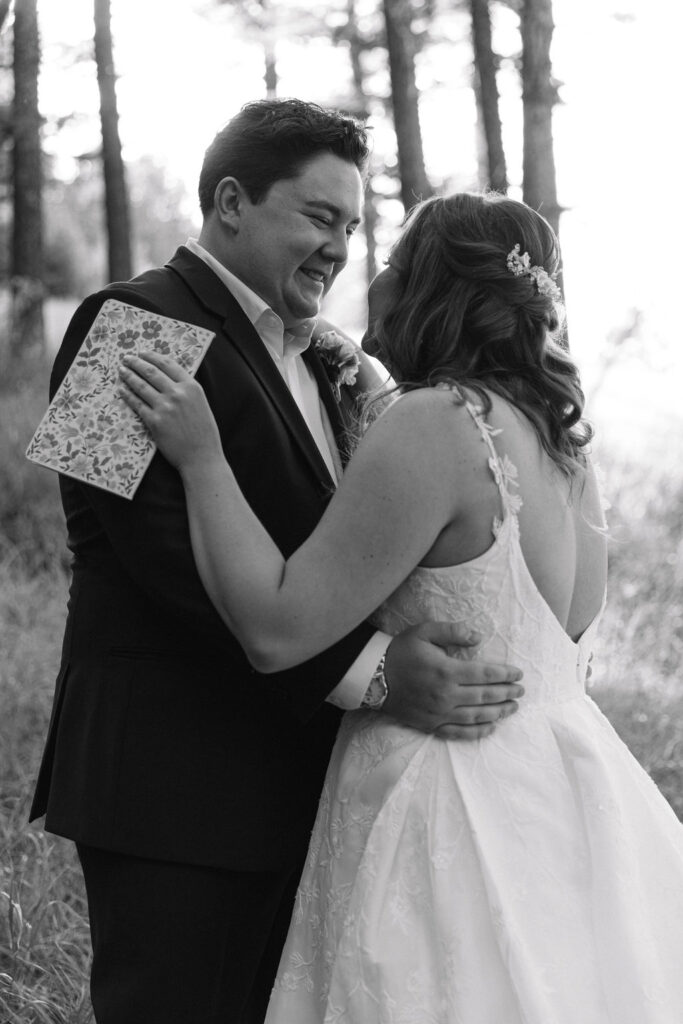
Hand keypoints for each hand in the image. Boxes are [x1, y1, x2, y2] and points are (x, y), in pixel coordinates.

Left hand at [119, 352, 222, 471]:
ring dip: (129, 376)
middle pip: (151, 372)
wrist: (202, 458)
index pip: (168, 364)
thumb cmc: (204, 434)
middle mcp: (178, 393)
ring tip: (121, 371)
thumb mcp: (201, 404)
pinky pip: (137, 404)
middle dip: (136, 363)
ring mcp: (165, 407)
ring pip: (141, 386)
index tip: (142, 353)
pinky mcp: (154, 421)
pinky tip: (122, 390)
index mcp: (192, 387)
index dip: (152, 356)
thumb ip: (187, 391)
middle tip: (126, 358)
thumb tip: (168, 380)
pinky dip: (127, 395)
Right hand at [382, 621, 523, 739]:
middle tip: (521, 691)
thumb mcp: (424, 632)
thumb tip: (478, 637)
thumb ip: (453, 631)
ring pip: (476, 716)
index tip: (518, 673)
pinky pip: (459, 732)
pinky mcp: (431, 725)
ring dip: (498, 712)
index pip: (484, 674)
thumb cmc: (401, 650)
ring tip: (513, 708)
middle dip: (507, 693)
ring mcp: (439, 713)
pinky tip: (491, 727)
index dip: (505, 674)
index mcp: (446, 671)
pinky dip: (477, 732)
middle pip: (485, 696)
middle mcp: (446, 695)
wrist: (374, 676)